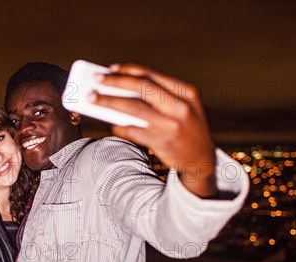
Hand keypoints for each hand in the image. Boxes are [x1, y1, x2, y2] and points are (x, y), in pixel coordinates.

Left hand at [91, 63, 217, 197]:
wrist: (202, 159)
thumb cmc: (187, 128)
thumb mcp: (184, 106)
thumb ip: (161, 95)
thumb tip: (123, 87)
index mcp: (186, 93)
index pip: (153, 76)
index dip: (129, 70)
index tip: (111, 68)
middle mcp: (180, 107)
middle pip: (142, 88)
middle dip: (116, 82)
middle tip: (96, 80)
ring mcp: (170, 125)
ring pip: (133, 108)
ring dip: (109, 102)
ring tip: (93, 99)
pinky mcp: (161, 141)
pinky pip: (133, 130)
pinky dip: (120, 126)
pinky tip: (113, 124)